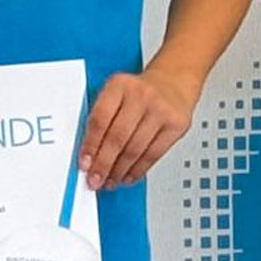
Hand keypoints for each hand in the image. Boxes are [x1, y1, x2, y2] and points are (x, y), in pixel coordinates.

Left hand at [79, 68, 199, 189]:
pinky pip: (154, 154)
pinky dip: (138, 169)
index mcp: (119, 85)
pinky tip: (128, 176)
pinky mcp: (176, 125)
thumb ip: (102, 116)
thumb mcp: (116, 91)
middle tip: (95, 180)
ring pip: (135, 149)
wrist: (174, 80)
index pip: (100, 119)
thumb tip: (88, 152)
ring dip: (120, 171)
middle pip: (118, 137)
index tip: (84, 163)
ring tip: (110, 181)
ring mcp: (160, 111)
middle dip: (104, 164)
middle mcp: (140, 96)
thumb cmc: (138, 90)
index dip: (91, 145)